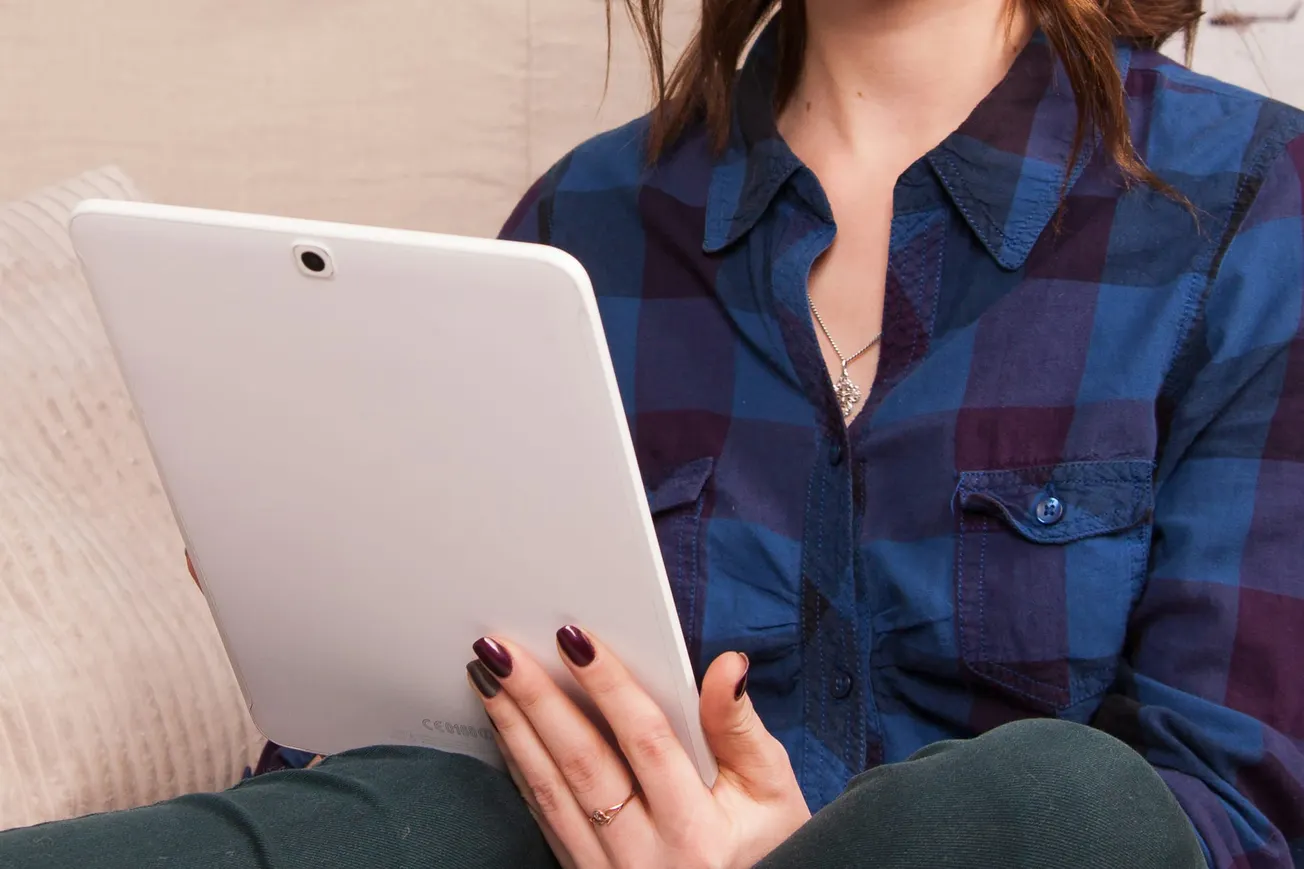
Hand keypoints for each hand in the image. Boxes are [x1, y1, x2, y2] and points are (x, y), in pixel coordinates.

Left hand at [466, 626, 810, 868]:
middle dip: (537, 699)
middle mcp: (644, 857)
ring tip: (487, 675)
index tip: (575, 637)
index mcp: (697, 832)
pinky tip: (503, 727)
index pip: (646, 743)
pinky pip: (542, 816)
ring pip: (549, 789)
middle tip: (500, 648)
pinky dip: (519, 766)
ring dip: (513, 728)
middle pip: (582, 763)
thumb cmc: (764, 851)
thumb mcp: (773, 794)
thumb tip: (726, 666)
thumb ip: (741, 729)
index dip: (610, 686)